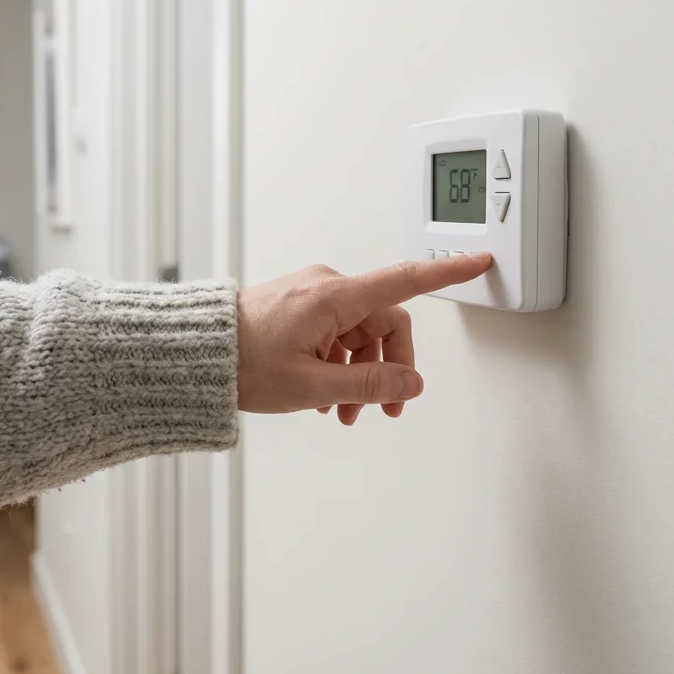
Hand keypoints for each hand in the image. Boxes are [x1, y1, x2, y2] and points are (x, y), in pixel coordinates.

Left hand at [236, 253, 492, 423]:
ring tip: (344, 412)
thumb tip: (411, 383)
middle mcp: (326, 286)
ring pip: (361, 333)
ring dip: (361, 373)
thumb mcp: (311, 386)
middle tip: (383, 408)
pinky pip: (338, 333)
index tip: (479, 261)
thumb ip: (368, 384)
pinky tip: (327, 396)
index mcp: (333, 296)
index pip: (406, 279)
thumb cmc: (240, 363)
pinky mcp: (301, 306)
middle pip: (385, 323)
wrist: (194, 354)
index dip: (448, 271)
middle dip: (389, 367)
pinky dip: (340, 364)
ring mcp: (312, 295)